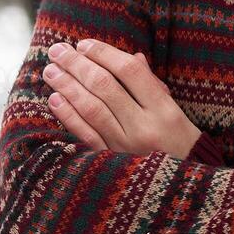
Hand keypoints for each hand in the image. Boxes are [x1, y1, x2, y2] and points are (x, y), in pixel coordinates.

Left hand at [42, 38, 201, 157]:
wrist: (181, 189)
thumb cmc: (177, 141)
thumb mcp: (173, 111)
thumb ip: (150, 84)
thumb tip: (131, 56)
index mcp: (163, 109)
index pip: (130, 71)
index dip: (104, 53)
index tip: (83, 44)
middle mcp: (144, 127)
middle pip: (105, 86)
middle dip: (77, 65)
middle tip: (57, 50)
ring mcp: (126, 147)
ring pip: (91, 109)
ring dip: (67, 86)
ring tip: (51, 71)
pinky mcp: (111, 163)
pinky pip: (85, 136)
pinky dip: (68, 116)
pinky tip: (55, 99)